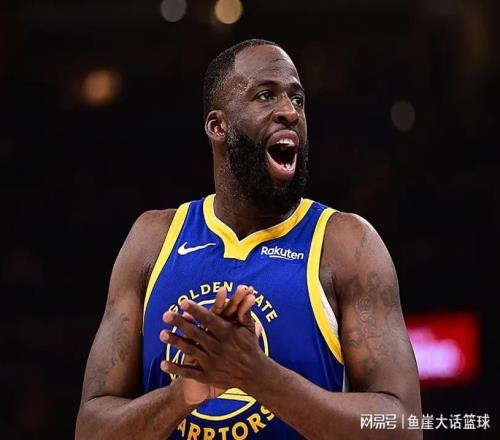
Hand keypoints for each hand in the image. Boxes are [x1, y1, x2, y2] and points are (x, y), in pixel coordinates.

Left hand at [159, 285, 255, 404]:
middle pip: (196, 333)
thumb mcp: (249, 328)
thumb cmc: (250, 346)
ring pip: (190, 351)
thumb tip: (249, 294)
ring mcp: (211, 363)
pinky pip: (189, 373)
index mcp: (227, 334)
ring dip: (175, 342)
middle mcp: (218, 348)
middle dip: (180, 323)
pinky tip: (163, 363)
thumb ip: (245, 310)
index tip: (183, 302)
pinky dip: (176, 369)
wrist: (253, 375)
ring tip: (162, 334)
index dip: (196, 311)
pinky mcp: (207, 376)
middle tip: (166, 314)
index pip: (209, 320)